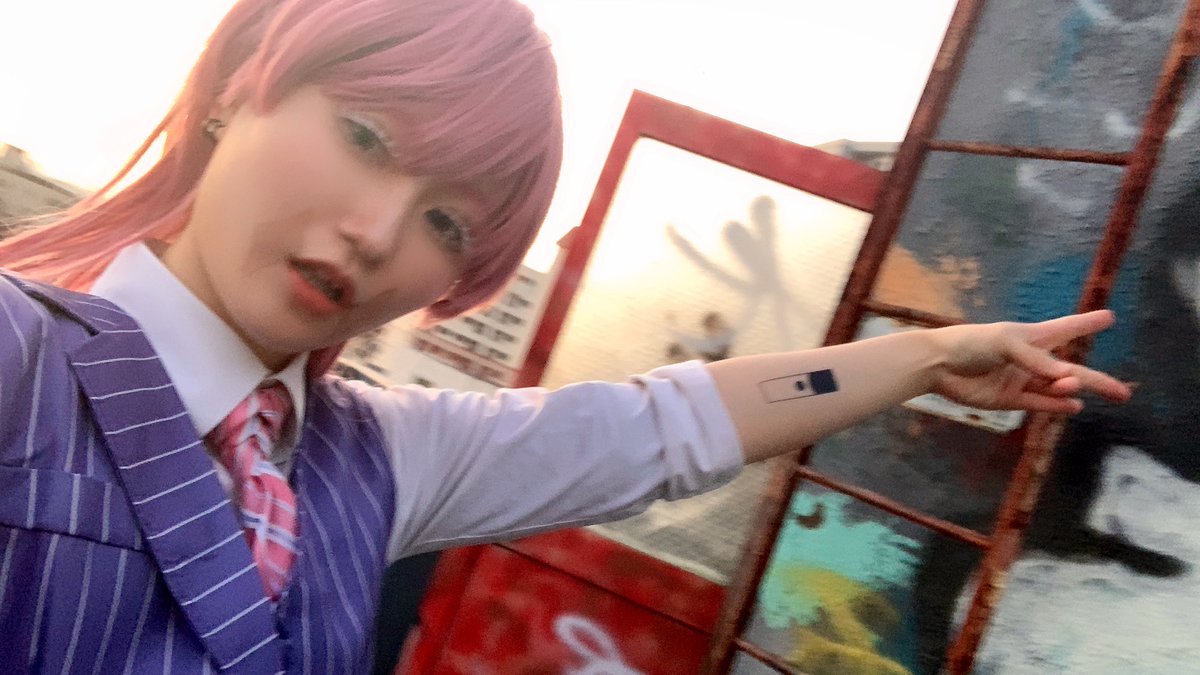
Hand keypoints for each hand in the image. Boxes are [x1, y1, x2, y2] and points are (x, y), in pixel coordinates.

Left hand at [929, 310, 1131, 413]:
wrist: (937, 364)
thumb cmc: (970, 343)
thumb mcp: (1006, 343)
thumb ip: (1036, 361)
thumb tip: (1066, 380)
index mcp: (1032, 337)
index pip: (1066, 329)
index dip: (1087, 323)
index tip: (1109, 317)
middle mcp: (1031, 360)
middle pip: (1071, 371)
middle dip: (1097, 381)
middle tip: (1122, 392)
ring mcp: (1022, 380)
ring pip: (1055, 390)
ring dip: (1068, 391)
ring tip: (1075, 390)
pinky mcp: (1009, 399)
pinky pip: (1038, 404)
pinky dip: (1056, 406)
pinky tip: (1073, 406)